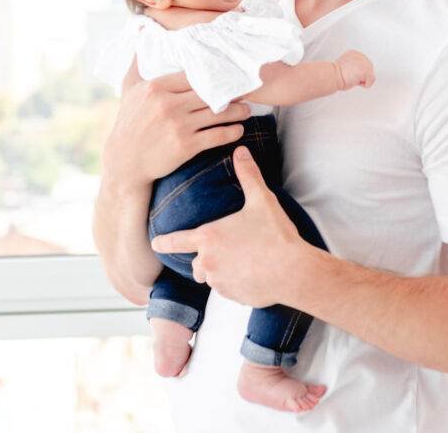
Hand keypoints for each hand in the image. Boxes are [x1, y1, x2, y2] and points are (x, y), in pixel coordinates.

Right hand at [102, 59, 250, 191]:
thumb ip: (137, 62)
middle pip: (209, 93)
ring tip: (246, 110)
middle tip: (245, 91)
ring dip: (237, 112)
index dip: (213, 75)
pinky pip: (216, 136)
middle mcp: (168, 104)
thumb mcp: (128, 90)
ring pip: (217, 114)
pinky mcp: (186, 146)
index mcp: (156, 88)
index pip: (192, 75)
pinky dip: (231, 132)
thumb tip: (142, 32)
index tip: (228, 74)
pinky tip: (238, 130)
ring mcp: (178, 125)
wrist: (125, 162)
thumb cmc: (128, 123)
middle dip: (230, 93)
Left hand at [150, 146, 305, 307]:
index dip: (163, 242)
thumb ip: (248, 175)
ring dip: (220, 271)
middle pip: (196, 263)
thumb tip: (241, 151)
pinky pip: (227, 290)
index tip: (154, 244)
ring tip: (242, 261)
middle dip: (206, 258)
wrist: (293, 272)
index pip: (176, 241)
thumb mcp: (261, 200)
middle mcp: (208, 262)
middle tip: (228, 249)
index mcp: (209, 238)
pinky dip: (235, 283)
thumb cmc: (276, 235)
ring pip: (211, 277)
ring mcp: (220, 282)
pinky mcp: (233, 297)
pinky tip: (253, 273)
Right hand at [335, 50, 374, 89]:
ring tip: (352, 78)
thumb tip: (357, 72)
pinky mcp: (367, 71)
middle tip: (350, 77)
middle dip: (361, 76)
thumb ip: (353, 66)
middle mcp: (362, 56)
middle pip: (369, 69)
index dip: (357, 72)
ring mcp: (365, 63)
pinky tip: (355, 81)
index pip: (363, 64)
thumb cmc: (335, 73)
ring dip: (361, 80)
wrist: (333, 75)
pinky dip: (363, 85)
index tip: (349, 73)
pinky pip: (370, 82)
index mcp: (355, 53)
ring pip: (370, 76)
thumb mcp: (345, 65)